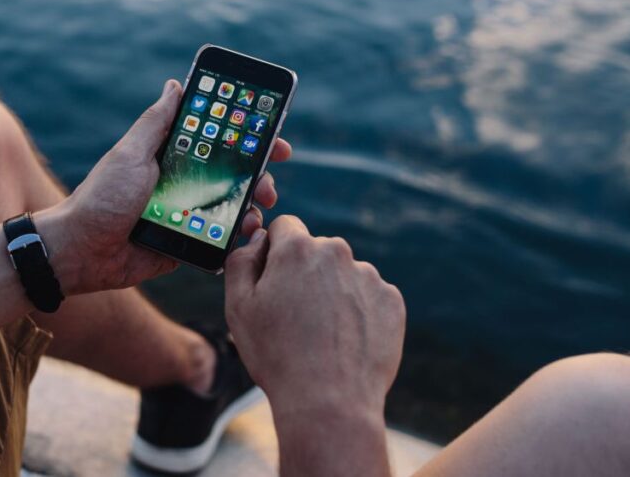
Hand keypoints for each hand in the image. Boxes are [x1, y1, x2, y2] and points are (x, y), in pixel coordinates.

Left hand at [39, 79, 290, 294]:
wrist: (81, 252)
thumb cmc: (102, 198)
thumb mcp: (130, 153)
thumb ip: (156, 122)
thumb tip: (175, 84)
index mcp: (171, 156)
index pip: (217, 140)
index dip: (248, 137)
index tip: (273, 136)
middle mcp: (183, 182)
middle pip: (233, 173)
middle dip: (259, 174)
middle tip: (269, 179)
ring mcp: (188, 213)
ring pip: (233, 206)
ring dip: (252, 205)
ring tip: (258, 208)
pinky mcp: (188, 243)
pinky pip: (221, 238)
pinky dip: (238, 236)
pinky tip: (245, 233)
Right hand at [224, 216, 405, 418]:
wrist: (330, 402)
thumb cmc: (277, 355)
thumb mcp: (238, 307)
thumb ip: (241, 261)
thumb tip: (257, 239)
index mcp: (297, 249)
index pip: (285, 227)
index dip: (275, 252)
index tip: (274, 280)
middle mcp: (337, 252)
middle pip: (316, 251)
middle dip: (305, 273)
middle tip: (295, 315)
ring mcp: (368, 276)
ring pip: (343, 274)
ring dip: (332, 292)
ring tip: (322, 335)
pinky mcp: (391, 301)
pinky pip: (369, 296)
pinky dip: (358, 312)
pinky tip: (345, 341)